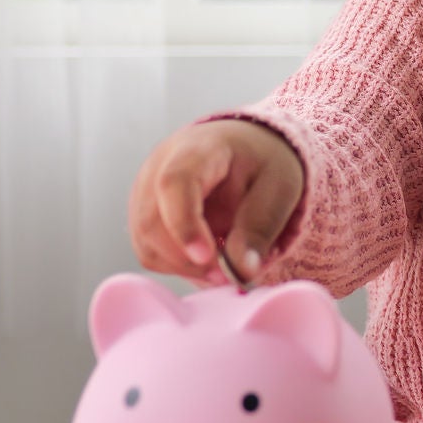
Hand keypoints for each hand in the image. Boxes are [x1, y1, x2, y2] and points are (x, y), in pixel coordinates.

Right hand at [127, 119, 302, 283]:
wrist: (244, 147)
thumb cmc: (261, 162)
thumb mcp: (279, 186)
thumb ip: (261, 224)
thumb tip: (243, 271)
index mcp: (197, 149)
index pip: (174, 183)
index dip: (185, 224)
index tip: (208, 257)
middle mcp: (158, 166)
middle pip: (152, 221)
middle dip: (188, 259)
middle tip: (227, 275)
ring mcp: (144, 190)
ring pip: (146, 242)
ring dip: (183, 267)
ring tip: (222, 270)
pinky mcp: (143, 214)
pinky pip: (149, 250)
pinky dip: (177, 265)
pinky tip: (207, 261)